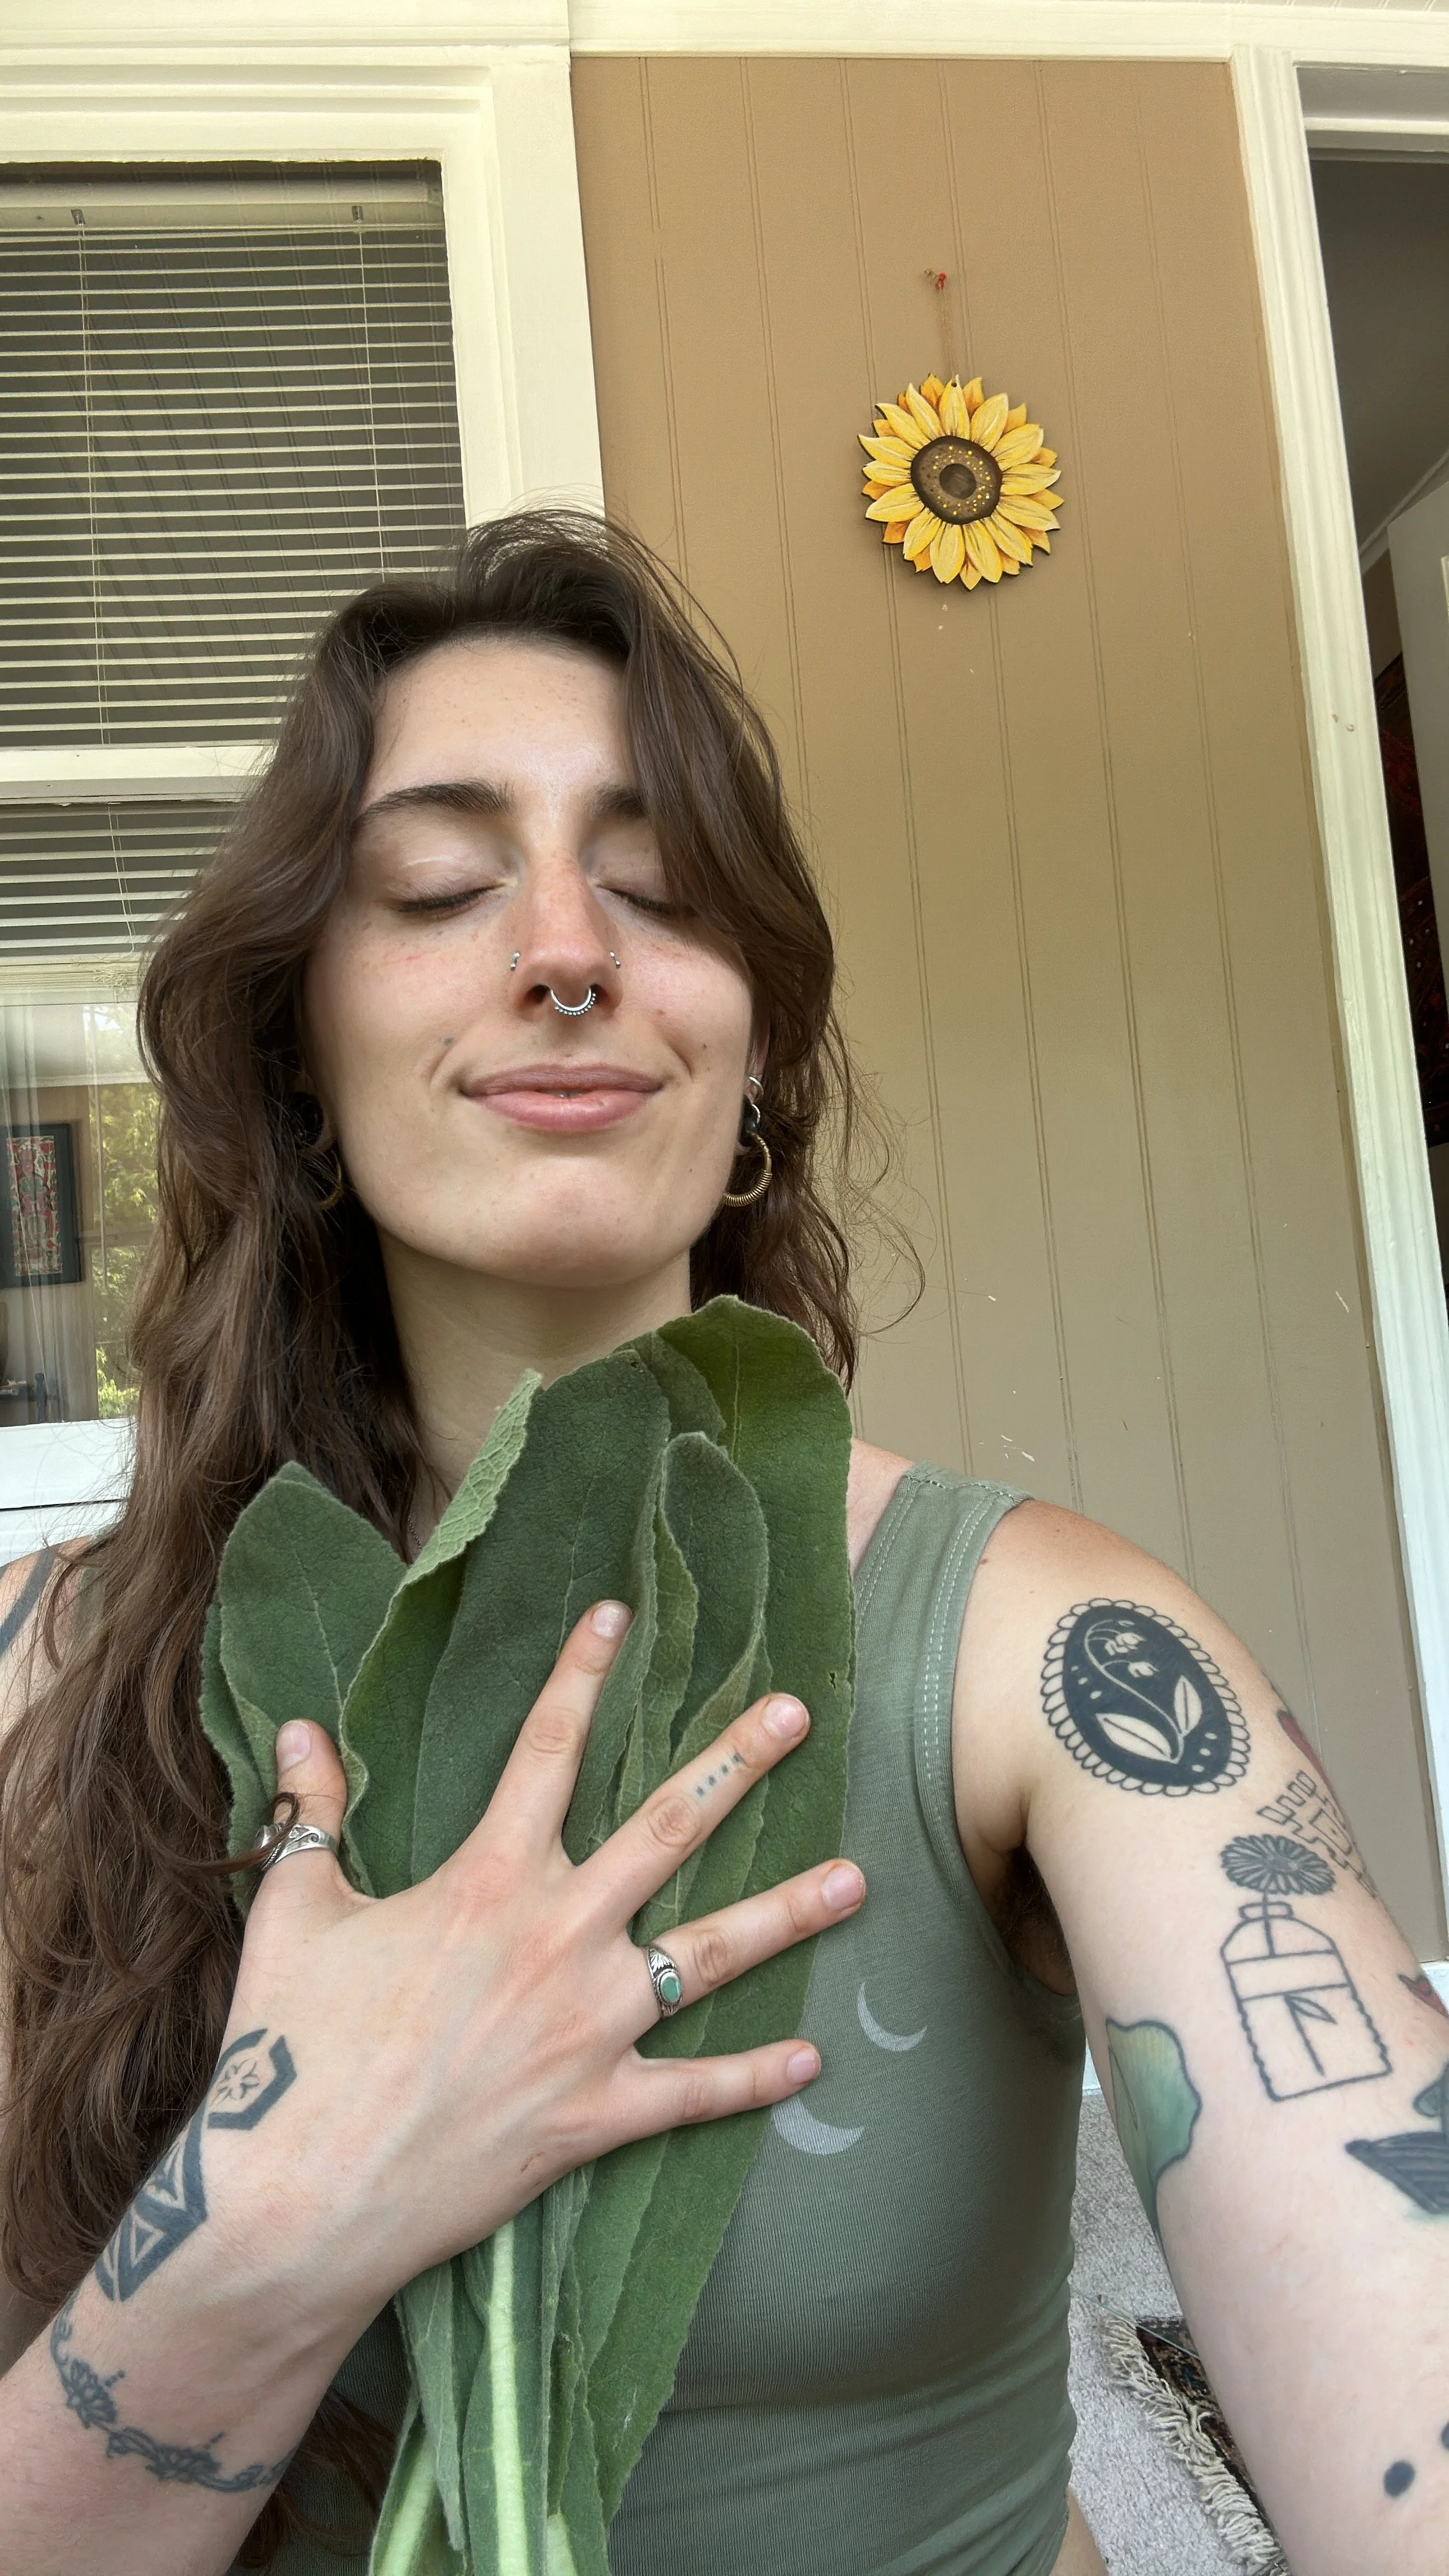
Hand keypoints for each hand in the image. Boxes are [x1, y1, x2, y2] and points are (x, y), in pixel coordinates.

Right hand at [211, 1601, 863, 2336]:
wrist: (299, 2198)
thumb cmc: (289, 2047)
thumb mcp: (293, 1910)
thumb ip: (311, 1813)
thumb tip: (299, 1727)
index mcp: (485, 1880)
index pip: (545, 1751)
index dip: (581, 1674)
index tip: (618, 1613)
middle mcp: (556, 1939)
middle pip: (666, 1829)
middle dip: (737, 1762)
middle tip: (798, 1713)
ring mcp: (587, 2030)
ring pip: (711, 1956)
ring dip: (788, 1914)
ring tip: (856, 1880)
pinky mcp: (595, 2116)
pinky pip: (695, 2094)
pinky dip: (756, 2081)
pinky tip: (812, 2061)